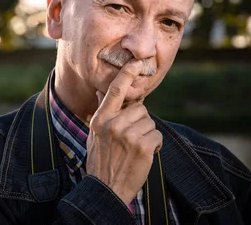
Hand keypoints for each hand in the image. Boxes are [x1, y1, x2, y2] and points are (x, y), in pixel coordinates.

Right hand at [85, 61, 162, 204]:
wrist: (106, 189)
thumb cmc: (101, 161)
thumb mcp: (94, 134)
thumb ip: (102, 112)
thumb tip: (102, 91)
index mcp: (101, 119)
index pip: (115, 90)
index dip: (127, 74)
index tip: (137, 62)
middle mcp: (113, 124)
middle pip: (140, 108)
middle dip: (140, 121)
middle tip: (130, 139)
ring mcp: (128, 135)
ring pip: (149, 122)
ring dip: (147, 134)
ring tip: (134, 149)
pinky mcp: (143, 146)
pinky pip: (156, 135)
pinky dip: (154, 145)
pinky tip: (142, 155)